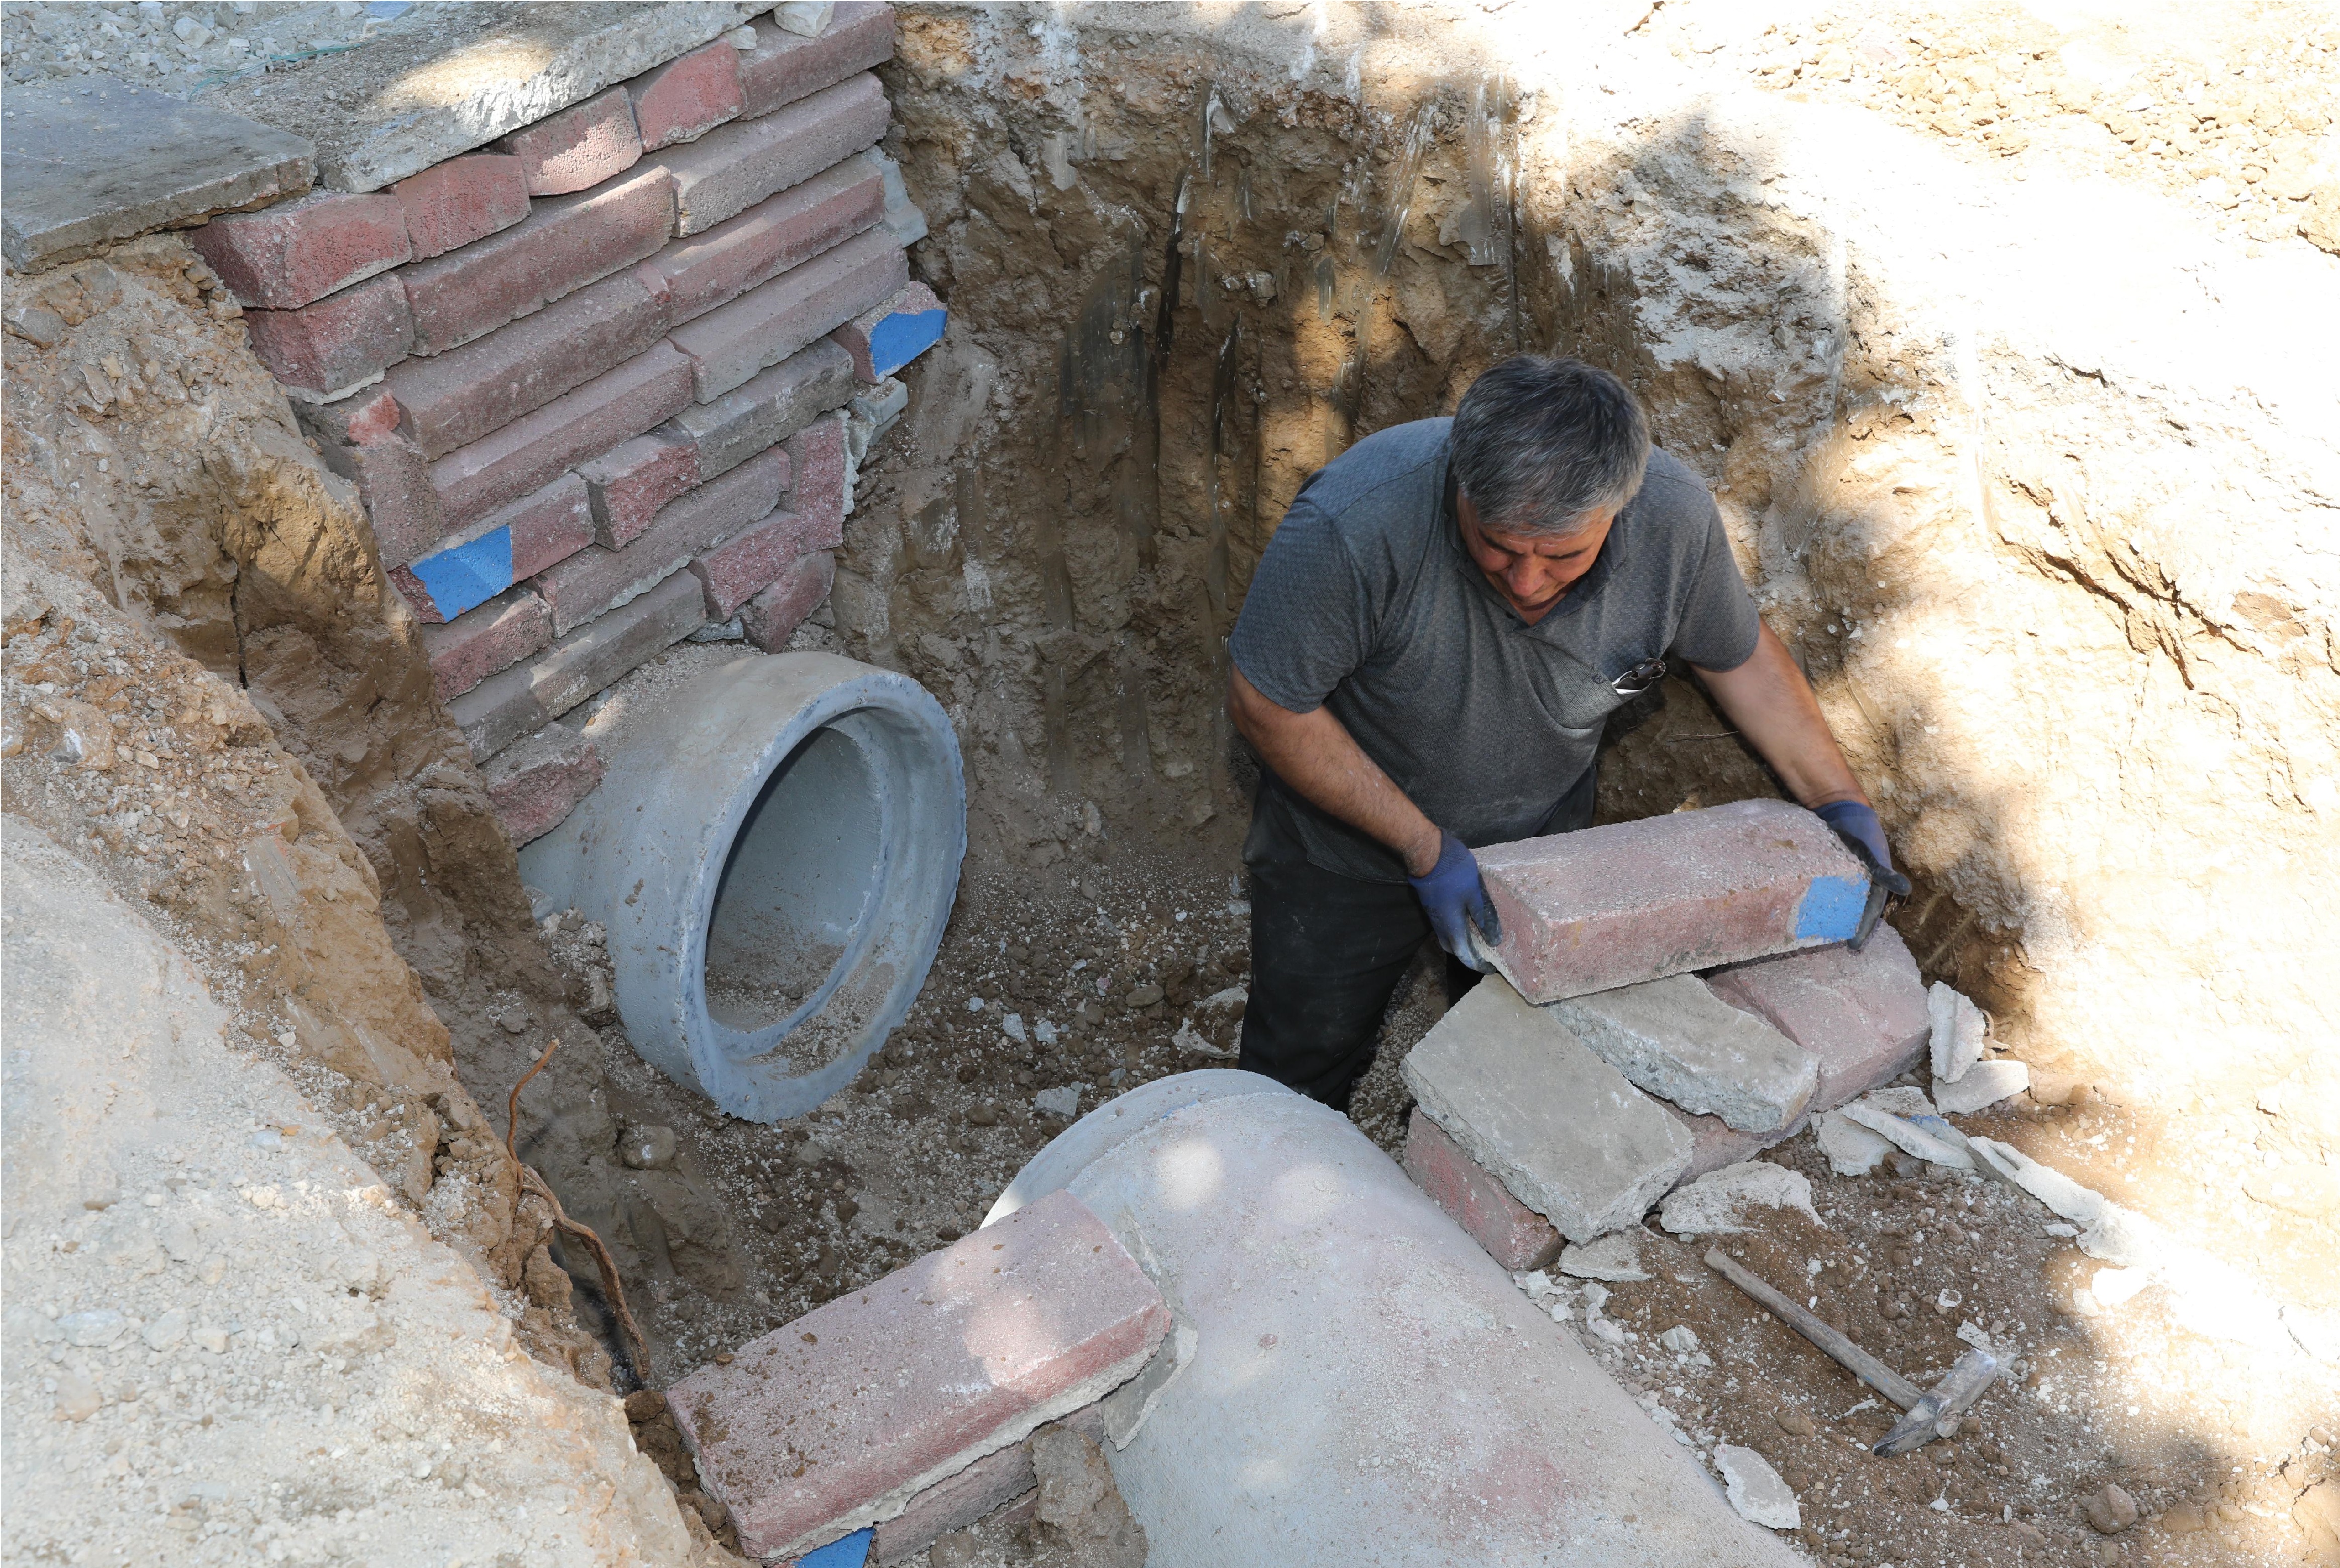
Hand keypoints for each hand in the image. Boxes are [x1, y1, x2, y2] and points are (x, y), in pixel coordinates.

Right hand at [1408, 830, 1502, 970]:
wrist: (1427, 853)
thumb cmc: (1454, 873)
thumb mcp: (1475, 894)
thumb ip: (1484, 917)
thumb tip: (1494, 941)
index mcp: (1452, 926)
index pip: (1464, 955)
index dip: (1478, 965)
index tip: (1491, 967)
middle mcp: (1440, 925)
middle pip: (1453, 949)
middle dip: (1467, 955)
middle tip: (1484, 952)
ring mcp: (1433, 914)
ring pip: (1447, 936)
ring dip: (1461, 940)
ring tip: (1478, 935)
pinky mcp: (1431, 904)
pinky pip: (1444, 924)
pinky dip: (1456, 927)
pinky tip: (1466, 917)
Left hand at [1813, 800, 1909, 950]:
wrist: (1842, 810)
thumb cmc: (1862, 832)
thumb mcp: (1873, 852)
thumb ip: (1884, 873)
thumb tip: (1905, 890)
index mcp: (1875, 883)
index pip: (1870, 913)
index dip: (1863, 930)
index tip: (1853, 946)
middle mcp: (1863, 883)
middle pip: (1857, 910)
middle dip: (1848, 927)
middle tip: (1834, 944)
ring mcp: (1848, 877)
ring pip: (1844, 901)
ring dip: (1837, 915)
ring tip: (1822, 932)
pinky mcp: (1832, 870)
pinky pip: (1829, 890)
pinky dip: (1824, 900)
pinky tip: (1811, 909)